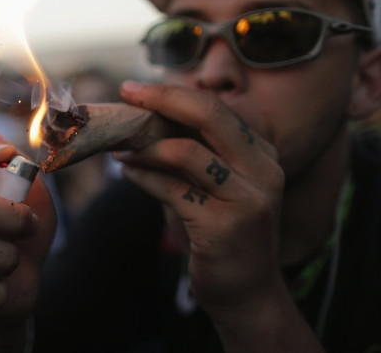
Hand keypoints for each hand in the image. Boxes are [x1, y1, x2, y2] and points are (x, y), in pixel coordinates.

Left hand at [115, 81, 285, 315]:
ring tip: (118, 148)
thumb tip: (143, 118)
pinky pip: (172, 188)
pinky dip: (142, 176)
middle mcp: (263, 170)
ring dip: (143, 146)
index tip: (135, 88)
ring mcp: (248, 197)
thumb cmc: (219, 233)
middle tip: (125, 93)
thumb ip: (191, 153)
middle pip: (209, 116)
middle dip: (161, 99)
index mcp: (262, 154)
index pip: (216, 109)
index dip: (172, 94)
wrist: (245, 293)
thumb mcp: (211, 185)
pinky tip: (127, 172)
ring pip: (185, 152)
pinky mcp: (226, 225)